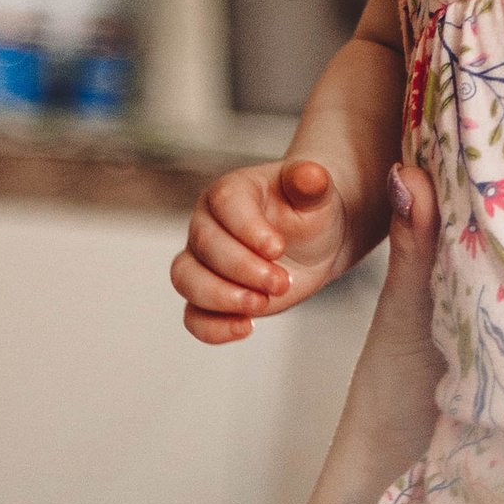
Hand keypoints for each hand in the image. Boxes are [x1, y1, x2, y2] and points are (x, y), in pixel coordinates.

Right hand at [173, 157, 360, 343]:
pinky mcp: (207, 297)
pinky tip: (246, 327)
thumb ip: (310, 184)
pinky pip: (192, 317)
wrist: (312, 244)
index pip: (226, 205)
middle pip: (205, 246)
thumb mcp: (317, 197)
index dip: (248, 229)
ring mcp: (201, 263)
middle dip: (244, 269)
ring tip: (261, 304)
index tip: (278, 248)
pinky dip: (213, 328)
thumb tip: (311, 174)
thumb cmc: (309, 215)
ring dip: (222, 297)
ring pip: (186, 280)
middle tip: (282, 282)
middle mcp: (206, 225)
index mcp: (230, 192)